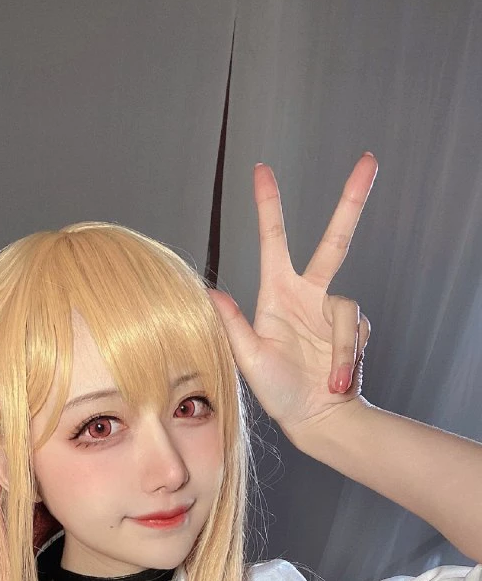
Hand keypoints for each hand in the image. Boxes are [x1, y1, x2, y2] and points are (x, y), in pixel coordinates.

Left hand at [208, 153, 377, 446]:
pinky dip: (348, 358)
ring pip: (347, 308)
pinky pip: (356, 332)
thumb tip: (210, 293)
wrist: (315, 419)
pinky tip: (338, 381)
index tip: (263, 170)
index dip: (269, 205)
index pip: (274, 241)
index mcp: (277, 294)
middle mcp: (308, 296)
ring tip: (332, 382)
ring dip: (341, 349)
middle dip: (352, 201)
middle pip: (335, 241)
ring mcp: (332, 312)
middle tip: (370, 161)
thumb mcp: (249, 360)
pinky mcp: (353, 329)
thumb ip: (233, 325)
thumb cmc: (278, 393)